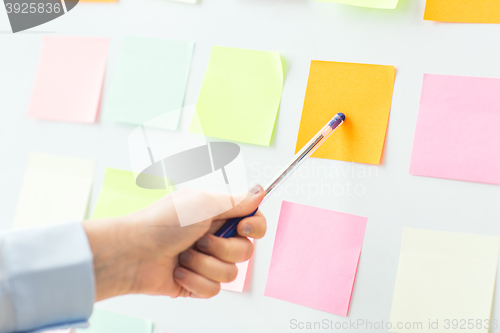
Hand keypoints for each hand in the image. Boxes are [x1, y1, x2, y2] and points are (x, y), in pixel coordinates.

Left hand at [83, 185, 265, 300]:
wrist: (132, 254)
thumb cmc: (161, 223)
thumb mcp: (202, 204)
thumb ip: (236, 201)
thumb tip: (260, 191)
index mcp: (218, 214)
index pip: (254, 221)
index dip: (255, 226)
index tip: (243, 227)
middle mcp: (215, 237)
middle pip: (246, 250)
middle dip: (223, 248)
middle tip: (201, 239)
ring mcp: (206, 261)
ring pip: (232, 273)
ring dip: (206, 264)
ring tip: (184, 255)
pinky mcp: (197, 282)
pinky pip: (215, 290)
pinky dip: (195, 281)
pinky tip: (179, 271)